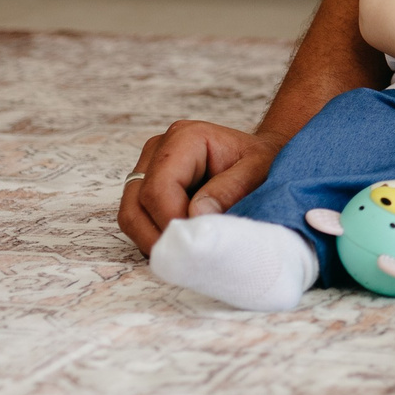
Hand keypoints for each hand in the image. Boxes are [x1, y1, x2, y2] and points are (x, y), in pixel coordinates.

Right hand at [116, 119, 285, 255]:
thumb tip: (196, 216)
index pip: (159, 188)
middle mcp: (159, 150)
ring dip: (154, 239)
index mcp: (184, 138)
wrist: (261, 158)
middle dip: (160, 235)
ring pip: (131, 215)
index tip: (197, 242)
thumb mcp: (259, 171)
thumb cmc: (262, 162)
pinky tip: (183, 243)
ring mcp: (149, 168)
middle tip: (189, 256)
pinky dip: (155, 236)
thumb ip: (231, 190)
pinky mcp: (148, 187)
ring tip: (187, 252)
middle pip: (137, 203)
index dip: (172, 221)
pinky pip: (138, 220)